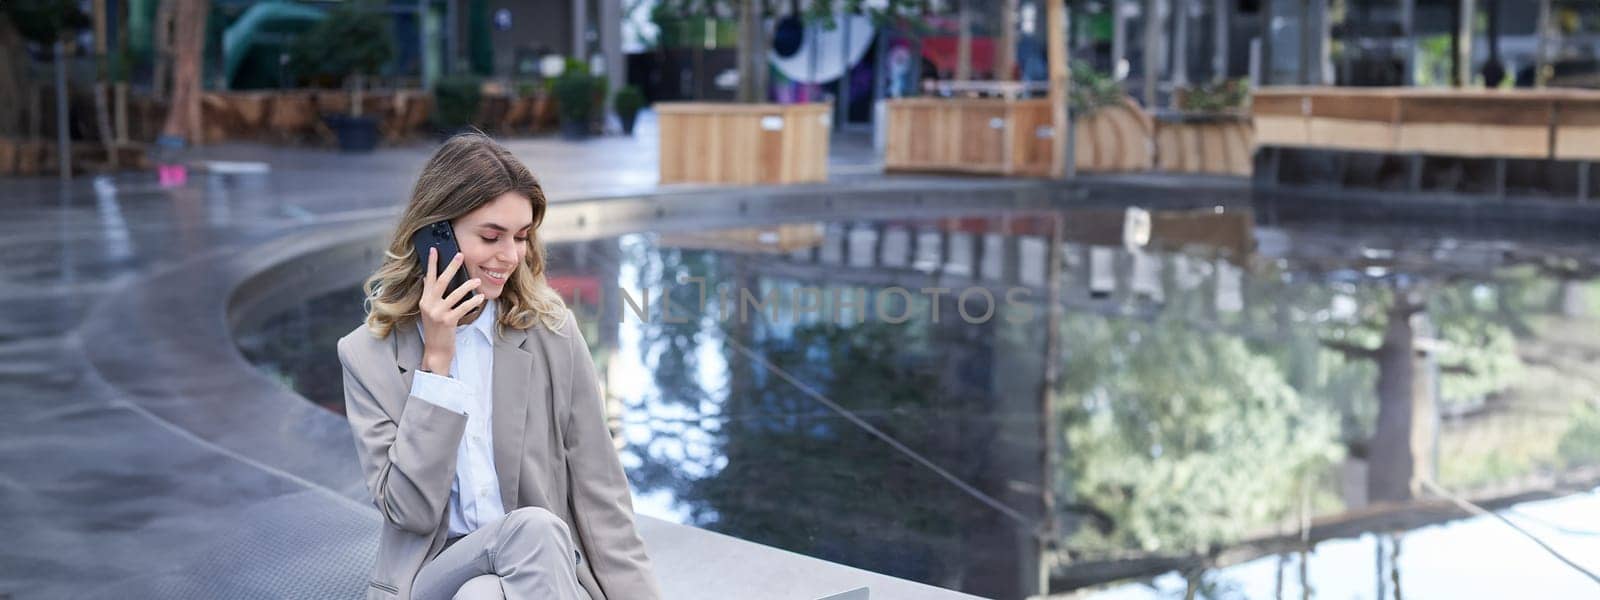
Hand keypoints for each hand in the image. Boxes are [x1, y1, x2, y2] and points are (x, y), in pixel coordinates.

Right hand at [419, 247, 484, 372]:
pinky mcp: (448, 321)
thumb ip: (429, 296)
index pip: (428, 278)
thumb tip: (426, 279)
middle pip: (441, 281)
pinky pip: (463, 307)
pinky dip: (473, 301)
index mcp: (424, 301)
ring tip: (477, 280)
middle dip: (451, 267)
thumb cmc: (436, 330)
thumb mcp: (429, 312)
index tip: (434, 249)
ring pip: (455, 294)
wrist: (436, 351)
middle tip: (460, 255)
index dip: (431, 263)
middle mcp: (429, 305)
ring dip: (468, 285)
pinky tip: (480, 297)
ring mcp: (438, 313)